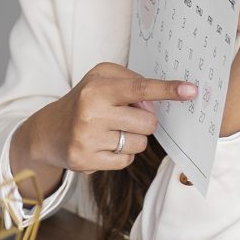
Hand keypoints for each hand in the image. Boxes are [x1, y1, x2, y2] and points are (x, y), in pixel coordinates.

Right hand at [24, 62, 196, 178]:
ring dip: (132, 139)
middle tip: (125, 117)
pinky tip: (104, 146)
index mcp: (96, 88)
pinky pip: (126, 161)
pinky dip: (121, 154)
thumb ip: (132, 83)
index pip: (140, 88)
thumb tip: (154, 103)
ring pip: (139, 144)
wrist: (49, 131)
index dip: (167, 90)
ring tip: (111, 132)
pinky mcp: (85, 160)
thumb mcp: (101, 79)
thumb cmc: (84, 101)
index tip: (190, 90)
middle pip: (147, 122)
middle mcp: (90, 112)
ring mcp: (87, 138)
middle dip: (144, 121)